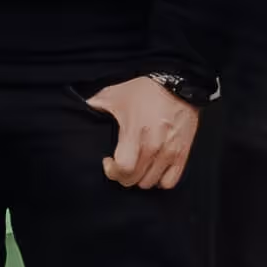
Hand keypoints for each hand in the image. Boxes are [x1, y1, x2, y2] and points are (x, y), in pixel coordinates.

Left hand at [91, 73, 200, 191]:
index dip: (112, 171)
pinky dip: (160, 180)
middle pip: (134, 179)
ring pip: (150, 182)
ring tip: (136, 166)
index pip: (123, 169)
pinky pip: (170, 181)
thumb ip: (97, 103)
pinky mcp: (183, 153)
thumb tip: (82, 107)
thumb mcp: (117, 94)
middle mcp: (154, 146)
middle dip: (123, 175)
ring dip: (140, 178)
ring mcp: (170, 152)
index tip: (108, 161)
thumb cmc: (147, 90)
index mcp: (135, 134)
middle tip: (120, 165)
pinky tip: (153, 170)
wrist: (178, 83)